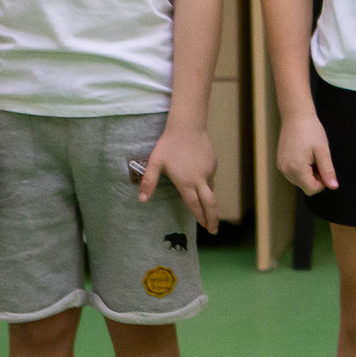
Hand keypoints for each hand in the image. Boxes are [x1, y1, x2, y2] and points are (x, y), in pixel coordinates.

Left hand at [140, 119, 220, 233]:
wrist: (188, 126)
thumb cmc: (169, 145)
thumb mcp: (155, 163)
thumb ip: (148, 182)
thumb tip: (142, 200)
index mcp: (186, 182)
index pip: (195, 205)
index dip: (199, 217)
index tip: (204, 227)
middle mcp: (200, 179)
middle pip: (210, 203)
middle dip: (213, 218)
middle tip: (214, 230)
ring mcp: (208, 171)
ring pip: (210, 190)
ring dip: (209, 201)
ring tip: (207, 208)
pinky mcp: (213, 163)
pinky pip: (210, 178)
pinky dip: (207, 185)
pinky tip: (201, 181)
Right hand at [277, 108, 338, 195]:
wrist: (296, 116)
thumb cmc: (311, 131)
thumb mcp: (323, 151)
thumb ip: (327, 171)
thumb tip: (334, 187)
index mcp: (297, 169)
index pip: (312, 190)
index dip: (322, 182)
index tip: (325, 167)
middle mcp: (286, 171)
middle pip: (305, 186)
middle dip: (315, 177)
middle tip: (319, 158)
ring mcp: (281, 166)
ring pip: (299, 180)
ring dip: (308, 172)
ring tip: (311, 155)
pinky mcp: (280, 162)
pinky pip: (293, 173)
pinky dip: (301, 168)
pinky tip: (304, 154)